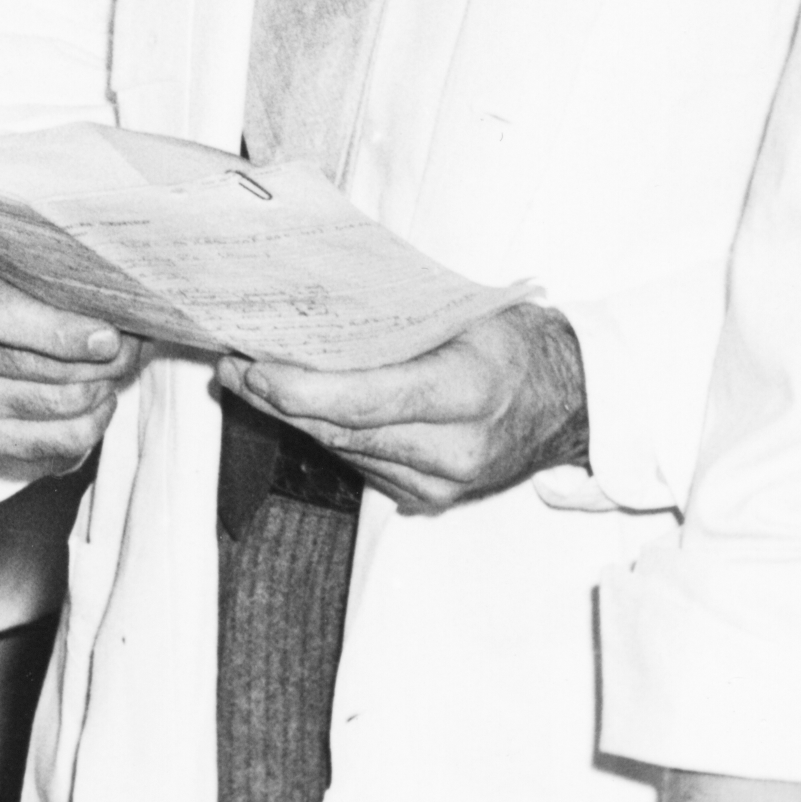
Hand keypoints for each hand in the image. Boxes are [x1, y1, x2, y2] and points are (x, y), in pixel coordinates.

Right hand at [0, 256, 140, 480]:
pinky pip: (65, 440)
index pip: (3, 317)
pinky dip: (97, 419)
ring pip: (61, 403)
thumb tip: (118, 321)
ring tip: (114, 363)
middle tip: (127, 343)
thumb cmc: (55, 285)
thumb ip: (83, 278)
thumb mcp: (63, 263)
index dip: (61, 332)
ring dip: (104, 384)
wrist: (38, 323)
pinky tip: (100, 395)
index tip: (109, 336)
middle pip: (40, 367)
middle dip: (102, 359)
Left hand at [216, 294, 587, 516]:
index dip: (301, 389)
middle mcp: (456, 449)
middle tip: (228, 365)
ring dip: (292, 417)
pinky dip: (327, 434)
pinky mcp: (432, 497)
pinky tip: (295, 407)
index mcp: (470, 392)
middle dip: (277, 399)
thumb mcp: (467, 314)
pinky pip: (362, 464)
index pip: (367, 400)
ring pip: (345, 450)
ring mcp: (444, 482)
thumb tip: (313, 303)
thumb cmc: (518, 344)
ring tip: (245, 381)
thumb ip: (397, 320)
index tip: (251, 367)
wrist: (572, 402)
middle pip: (343, 429)